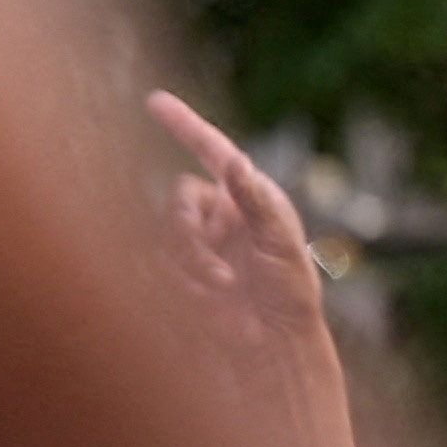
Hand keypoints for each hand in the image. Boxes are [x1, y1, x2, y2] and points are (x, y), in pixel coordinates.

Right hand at [151, 88, 339, 405]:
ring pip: (168, 237)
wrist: (275, 346)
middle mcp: (219, 214)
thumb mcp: (282, 244)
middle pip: (179, 200)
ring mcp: (199, 244)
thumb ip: (255, 201)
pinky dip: (184, 287)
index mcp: (248, 196)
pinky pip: (162, 269)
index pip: (212, 152)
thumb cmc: (291, 292)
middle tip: (217, 274)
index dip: (184, 124)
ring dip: (191, 267)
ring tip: (223, 294)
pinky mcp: (182, 275)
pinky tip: (213, 307)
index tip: (154, 100)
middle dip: (190, 235)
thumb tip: (234, 160)